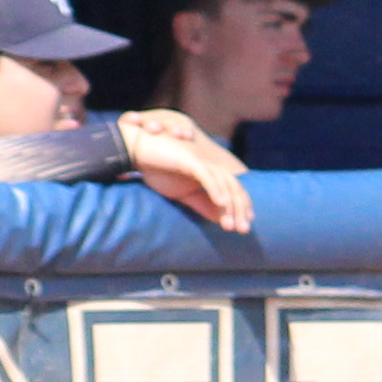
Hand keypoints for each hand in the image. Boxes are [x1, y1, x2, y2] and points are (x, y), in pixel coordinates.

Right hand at [109, 109, 254, 235]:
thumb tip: (221, 219)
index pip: (233, 189)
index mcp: (209, 172)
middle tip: (243, 230)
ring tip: (231, 225)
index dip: (242, 206)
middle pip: (233, 186)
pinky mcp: (189, 159)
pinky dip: (215, 189)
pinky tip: (221, 203)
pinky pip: (206, 175)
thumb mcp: (183, 194)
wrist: (137, 151)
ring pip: (223, 182)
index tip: (244, 225)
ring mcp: (200, 160)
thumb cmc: (158, 170)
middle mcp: (209, 165)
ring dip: (229, 204)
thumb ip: (202, 204)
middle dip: (240, 209)